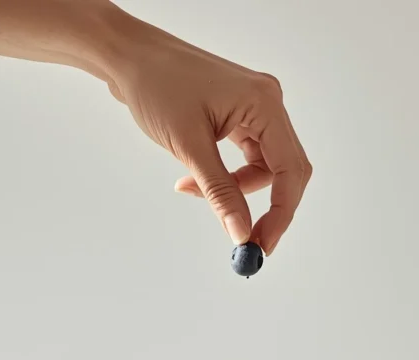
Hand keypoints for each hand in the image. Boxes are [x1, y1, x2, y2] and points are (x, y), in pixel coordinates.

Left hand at [106, 18, 311, 254]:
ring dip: (236, 190)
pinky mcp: (239, 117)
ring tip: (194, 190)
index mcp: (264, 103)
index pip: (290, 170)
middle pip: (286, 171)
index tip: (263, 243)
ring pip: (264, 168)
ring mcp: (254, 110)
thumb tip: (241, 232)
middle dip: (268, 208)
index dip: (281, 213)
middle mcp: (267, 104)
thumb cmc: (156, 84)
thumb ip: (220, 193)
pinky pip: (246, 158)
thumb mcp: (190, 146)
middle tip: (247, 239)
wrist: (128, 57)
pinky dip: (226, 177)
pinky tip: (194, 179)